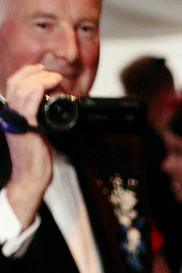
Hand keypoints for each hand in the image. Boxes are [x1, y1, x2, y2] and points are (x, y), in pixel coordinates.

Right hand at [3, 65, 62, 226]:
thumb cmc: (36, 158)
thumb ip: (42, 116)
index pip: (14, 84)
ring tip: (54, 79)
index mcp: (13, 113)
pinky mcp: (24, 128)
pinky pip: (27, 105)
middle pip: (16, 82)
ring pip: (21, 90)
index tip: (42, 70)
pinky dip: (35, 93)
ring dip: (39, 80)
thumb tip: (54, 102)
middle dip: (35, 73)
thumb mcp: (40, 131)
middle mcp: (11, 115)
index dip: (27, 73)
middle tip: (53, 75)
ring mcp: (16, 121)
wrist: (32, 177)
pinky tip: (43, 87)